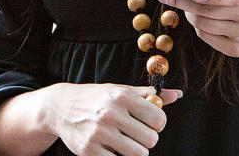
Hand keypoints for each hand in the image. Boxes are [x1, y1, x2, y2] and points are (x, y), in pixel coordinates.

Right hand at [45, 83, 181, 155]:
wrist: (60, 107)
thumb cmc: (97, 98)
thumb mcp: (121, 90)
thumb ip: (150, 94)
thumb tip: (177, 95)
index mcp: (122, 96)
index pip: (158, 119)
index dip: (157, 124)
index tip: (149, 122)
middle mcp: (111, 114)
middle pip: (150, 139)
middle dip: (147, 139)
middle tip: (136, 134)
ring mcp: (99, 134)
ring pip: (138, 154)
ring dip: (136, 151)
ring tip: (126, 142)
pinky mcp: (89, 151)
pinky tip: (112, 148)